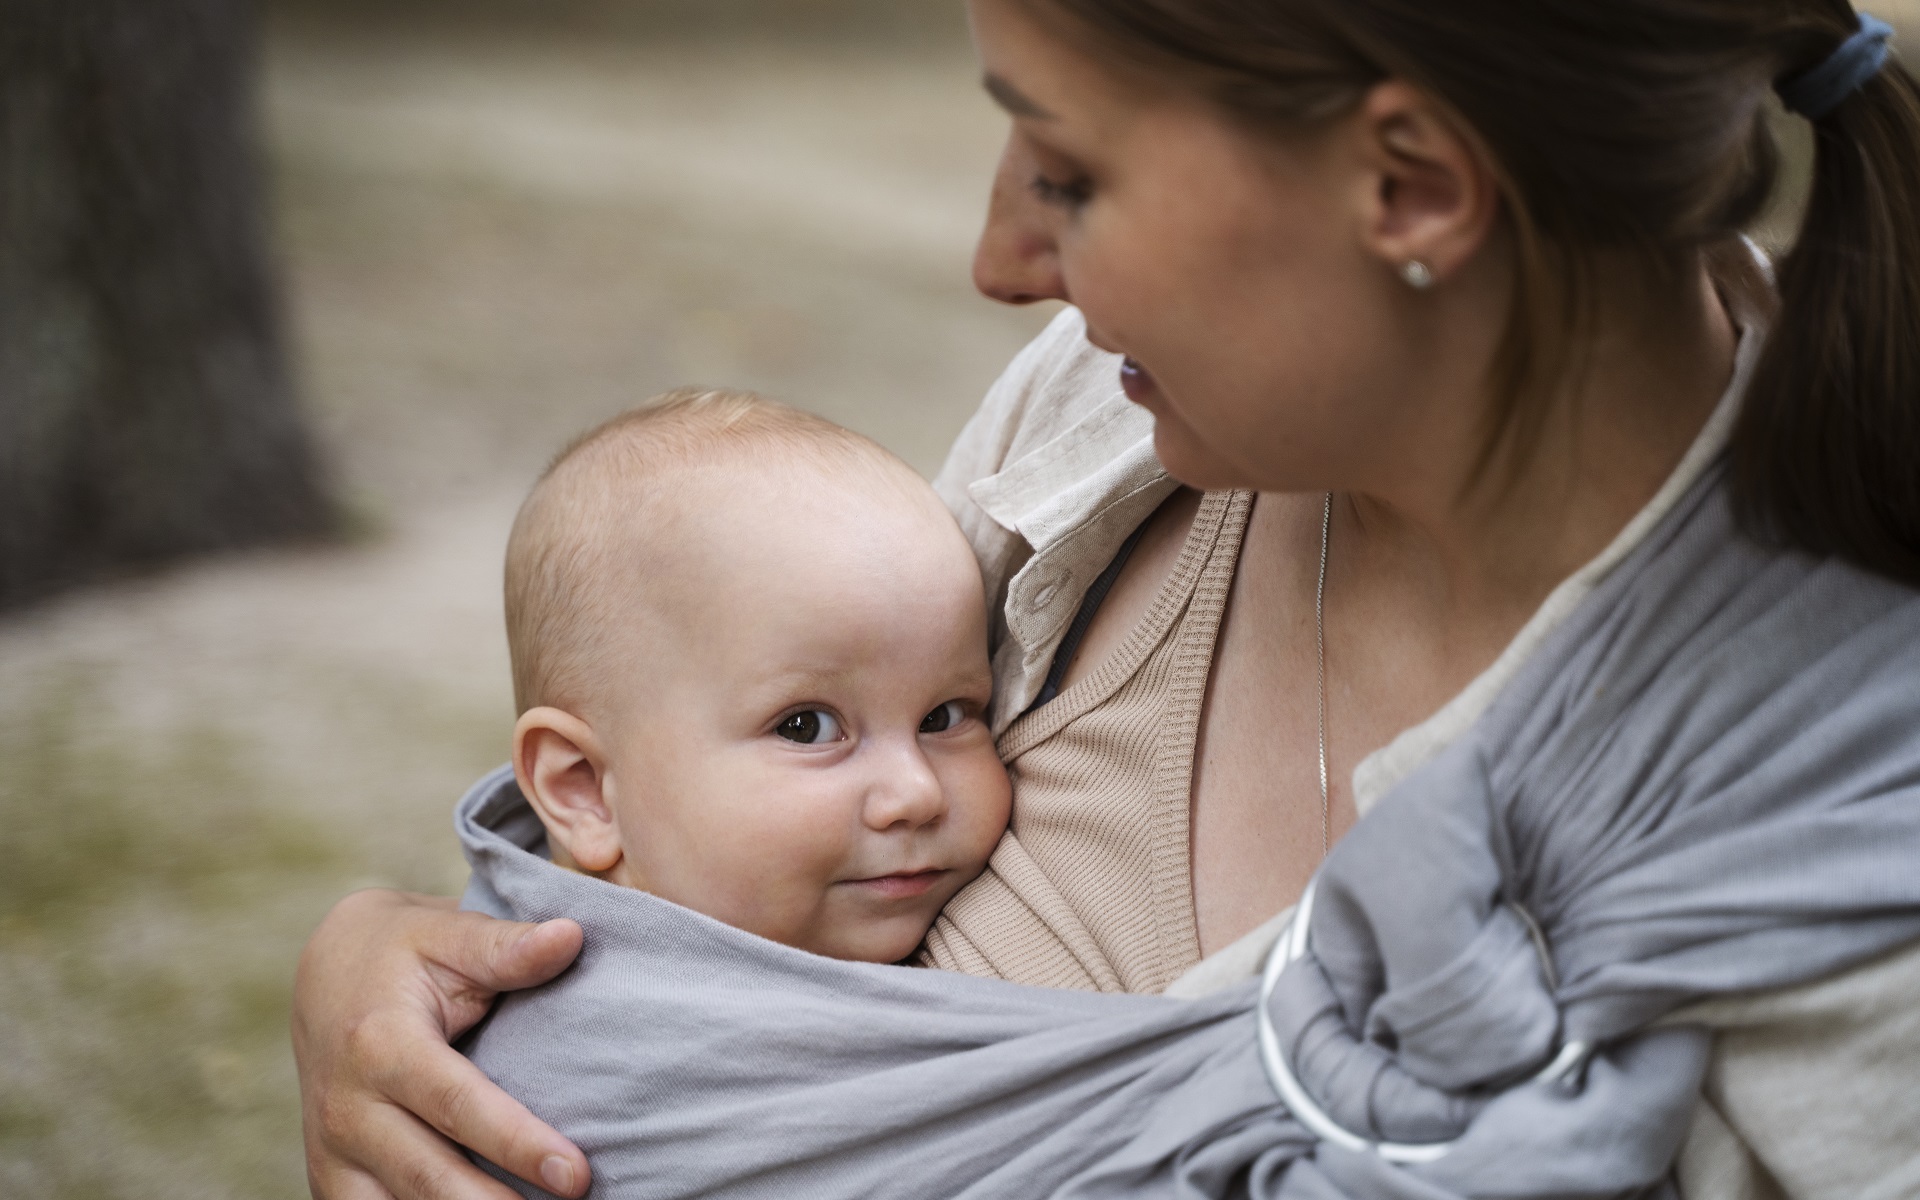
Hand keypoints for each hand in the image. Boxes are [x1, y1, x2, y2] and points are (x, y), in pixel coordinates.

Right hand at [293, 889, 589, 1198]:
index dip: (517, 1143)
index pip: (456, 1105)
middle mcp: (348, 1108)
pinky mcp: (330, 1179)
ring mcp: (333, 1152)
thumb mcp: (448, 936)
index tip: (576, 1173)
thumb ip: (506, 947)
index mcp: (381, 1045)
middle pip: (427, 1176)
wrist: (325, 976)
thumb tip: (570, 936)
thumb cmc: (403, 952)